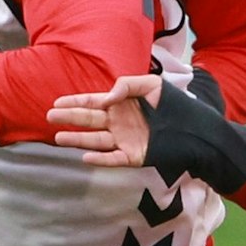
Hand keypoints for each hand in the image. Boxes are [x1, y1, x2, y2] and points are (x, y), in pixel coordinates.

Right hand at [47, 74, 164, 166]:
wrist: (196, 128)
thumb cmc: (174, 103)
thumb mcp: (152, 85)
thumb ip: (127, 85)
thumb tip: (106, 97)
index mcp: (121, 105)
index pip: (93, 102)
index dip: (75, 102)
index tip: (57, 102)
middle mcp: (118, 123)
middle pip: (89, 120)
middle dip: (69, 118)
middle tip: (50, 116)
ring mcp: (124, 140)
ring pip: (95, 140)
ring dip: (77, 140)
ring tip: (58, 138)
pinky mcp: (133, 156)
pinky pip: (112, 159)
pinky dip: (99, 159)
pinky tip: (85, 157)